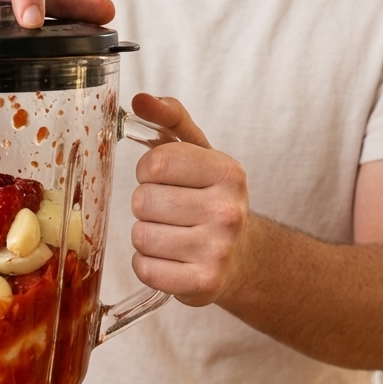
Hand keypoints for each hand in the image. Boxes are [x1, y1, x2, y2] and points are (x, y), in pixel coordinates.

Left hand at [130, 94, 249, 306]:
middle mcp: (228, 211)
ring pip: (140, 237)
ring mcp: (219, 250)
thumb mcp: (198, 153)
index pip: (154, 163)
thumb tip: (139, 99)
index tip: (164, 180)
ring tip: (171, 235)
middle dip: (146, 207)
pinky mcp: (205, 284)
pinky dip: (148, 265)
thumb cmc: (210, 197)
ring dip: (146, 237)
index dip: (148, 172)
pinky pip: (145, 269)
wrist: (242, 256)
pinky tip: (170, 260)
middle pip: (143, 201)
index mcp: (227, 172)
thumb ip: (169, 119)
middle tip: (170, 212)